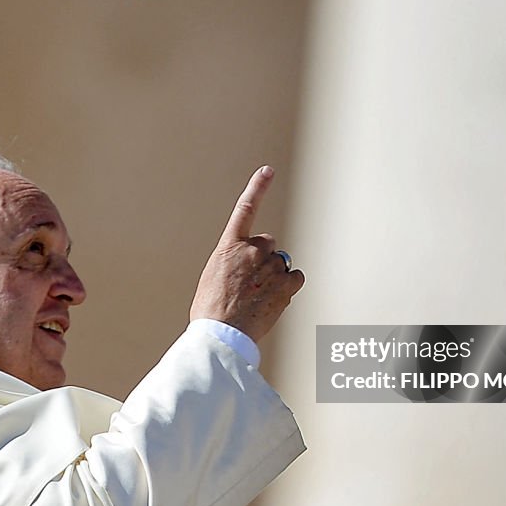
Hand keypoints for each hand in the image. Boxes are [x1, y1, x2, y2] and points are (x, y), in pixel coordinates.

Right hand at [189, 166, 304, 342]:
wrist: (221, 334)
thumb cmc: (210, 312)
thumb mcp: (213, 279)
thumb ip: (232, 264)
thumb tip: (246, 270)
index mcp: (229, 246)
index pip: (245, 209)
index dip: (258, 187)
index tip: (268, 170)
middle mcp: (252, 250)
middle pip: (268, 244)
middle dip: (263, 258)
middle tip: (251, 283)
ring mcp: (271, 267)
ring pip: (281, 264)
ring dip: (274, 276)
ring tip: (258, 298)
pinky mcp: (286, 285)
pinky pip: (295, 278)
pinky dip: (288, 288)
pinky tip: (273, 301)